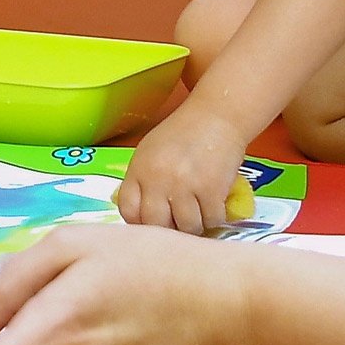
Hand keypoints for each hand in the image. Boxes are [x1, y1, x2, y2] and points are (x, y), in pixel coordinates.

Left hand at [114, 101, 250, 233]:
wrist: (216, 116)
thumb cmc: (184, 132)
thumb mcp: (151, 151)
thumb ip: (143, 180)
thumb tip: (141, 213)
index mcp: (139, 169)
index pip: (128, 210)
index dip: (139, 223)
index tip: (150, 225)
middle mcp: (158, 179)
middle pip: (156, 224)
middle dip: (168, 229)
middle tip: (178, 223)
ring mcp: (184, 185)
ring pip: (187, 227)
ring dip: (195, 225)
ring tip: (199, 212)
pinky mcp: (211, 190)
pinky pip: (212, 220)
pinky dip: (215, 217)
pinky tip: (214, 204)